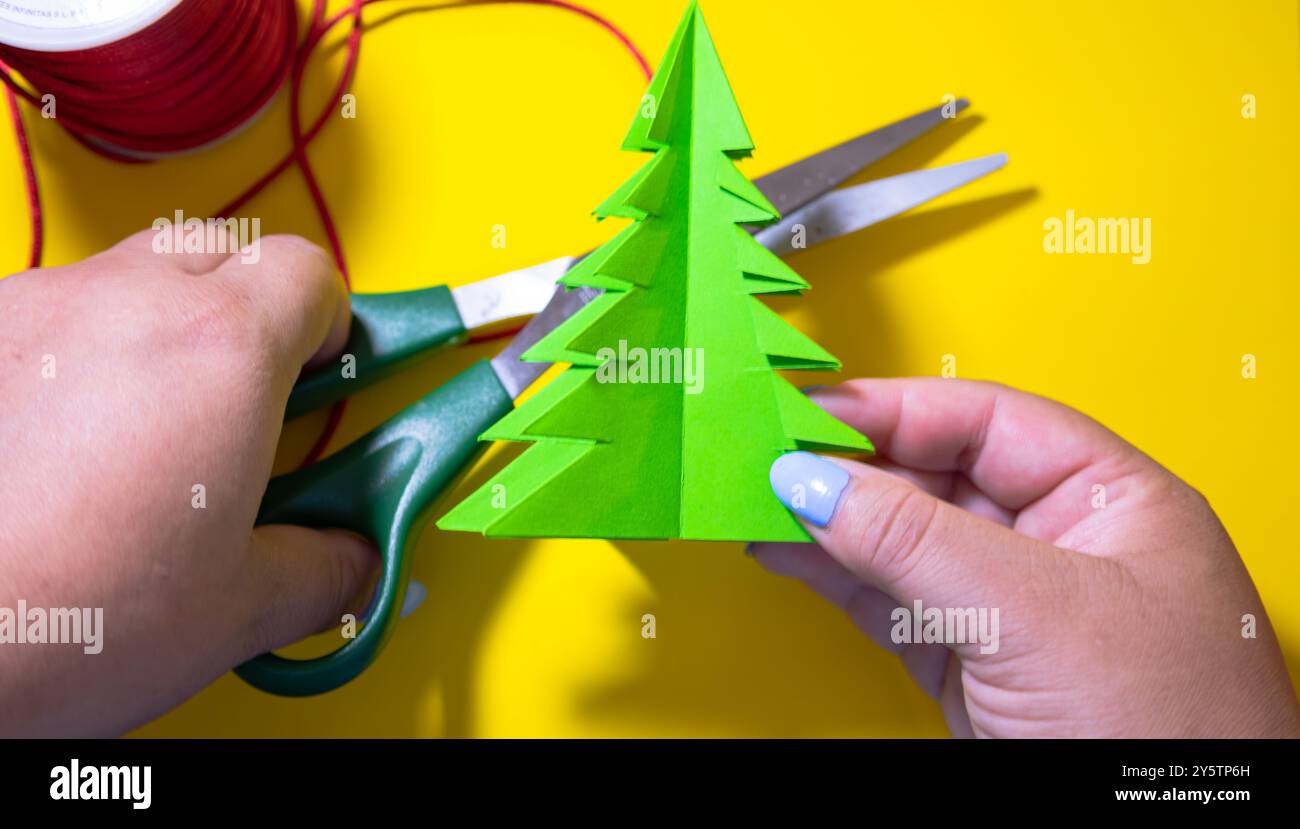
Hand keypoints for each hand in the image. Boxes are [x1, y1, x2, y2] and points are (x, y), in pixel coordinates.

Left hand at [0, 231, 376, 735]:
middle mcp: (125, 304)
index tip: (329, 366)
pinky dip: (76, 352)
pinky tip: (68, 433)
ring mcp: (34, 312)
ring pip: (127, 274)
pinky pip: (47, 313)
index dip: (331, 317)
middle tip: (253, 385)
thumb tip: (348, 560)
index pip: (308, 271)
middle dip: (249, 301)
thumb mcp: (240, 609)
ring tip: (153, 415)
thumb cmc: (61, 619)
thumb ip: (324, 567)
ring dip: (158, 322)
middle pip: (220, 248)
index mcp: (222, 351)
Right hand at [754, 378, 1299, 737]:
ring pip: (904, 541)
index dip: (896, 410)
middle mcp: (1062, 544)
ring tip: (761, 502)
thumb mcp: (1036, 612)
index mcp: (1113, 499)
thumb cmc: (1172, 736)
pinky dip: (837, 577)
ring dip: (831, 522)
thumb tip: (821, 482)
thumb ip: (918, 539)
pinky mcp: (973, 661)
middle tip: (774, 456)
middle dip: (853, 468)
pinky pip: (892, 599)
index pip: (989, 422)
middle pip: (938, 476)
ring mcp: (1014, 607)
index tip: (815, 413)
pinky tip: (792, 554)